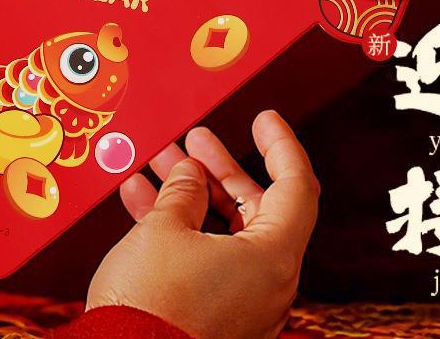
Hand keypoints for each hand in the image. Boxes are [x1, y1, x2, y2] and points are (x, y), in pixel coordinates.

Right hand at [87, 111, 317, 338]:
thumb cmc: (153, 307)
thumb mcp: (165, 228)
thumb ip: (184, 190)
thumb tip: (190, 174)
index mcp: (272, 258)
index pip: (296, 187)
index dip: (280, 146)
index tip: (264, 120)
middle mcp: (267, 285)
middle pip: (256, 209)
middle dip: (219, 168)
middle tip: (195, 139)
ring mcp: (243, 305)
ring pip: (225, 234)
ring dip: (191, 194)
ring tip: (159, 164)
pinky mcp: (216, 319)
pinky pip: (206, 261)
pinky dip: (180, 230)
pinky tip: (143, 202)